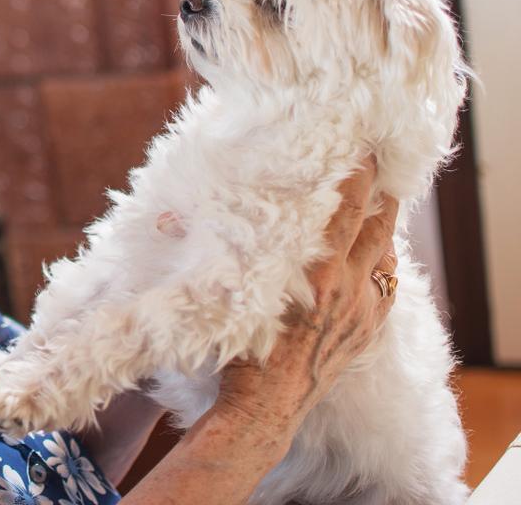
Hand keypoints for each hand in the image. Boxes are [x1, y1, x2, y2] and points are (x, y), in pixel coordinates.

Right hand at [216, 157, 399, 444]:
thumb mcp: (220, 295)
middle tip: (372, 158)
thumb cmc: (238, 350)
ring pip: (387, 250)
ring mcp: (365, 308)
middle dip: (378, 186)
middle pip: (378, 220)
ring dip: (383, 221)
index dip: (357, 170)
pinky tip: (374, 247)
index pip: (348, 204)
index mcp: (316, 269)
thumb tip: (164, 217)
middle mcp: (349, 284)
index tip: (358, 143)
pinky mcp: (370, 329)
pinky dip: (382, 259)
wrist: (265, 409)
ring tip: (378, 196)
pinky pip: (387, 283)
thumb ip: (200, 250)